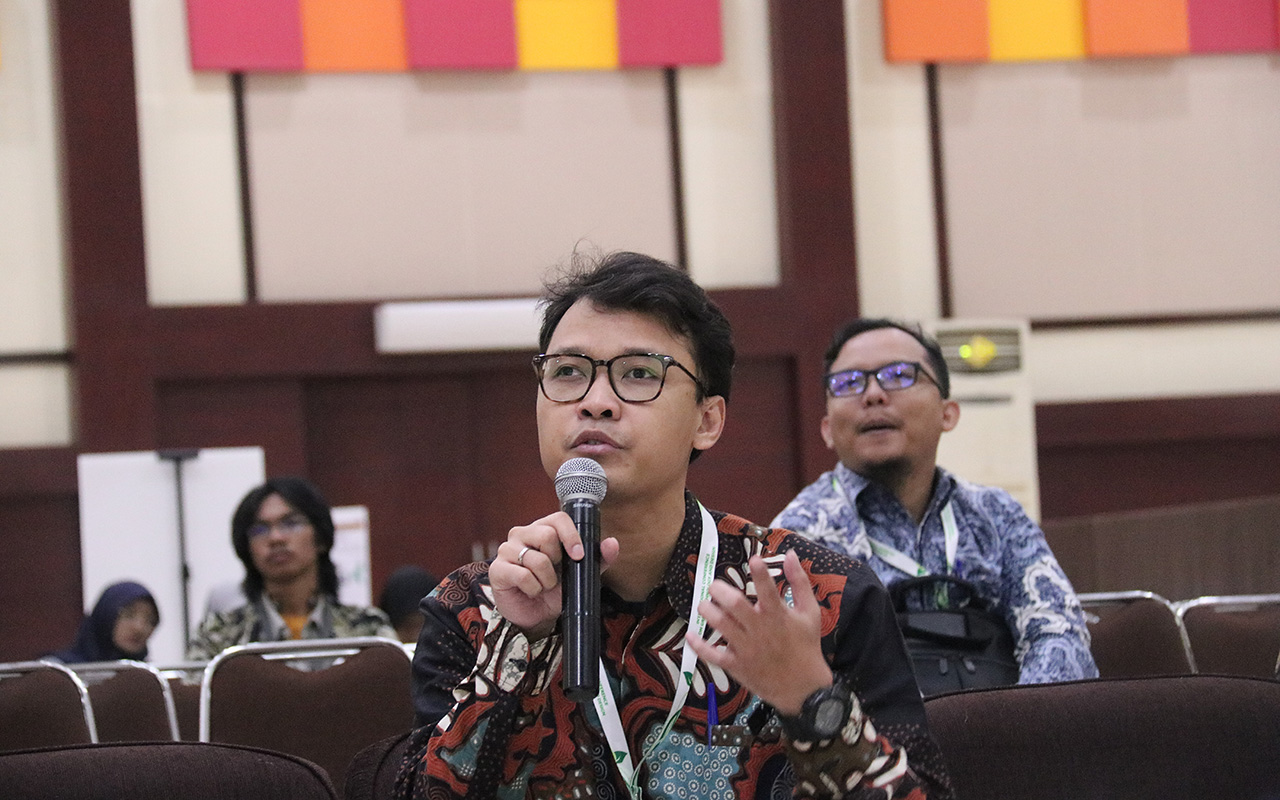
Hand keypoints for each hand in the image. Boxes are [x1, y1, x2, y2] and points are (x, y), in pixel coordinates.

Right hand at [489, 511, 619, 640]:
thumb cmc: (554, 590)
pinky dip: (534, 588)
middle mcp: (522, 534)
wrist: (534, 616)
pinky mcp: (498, 569)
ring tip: (543, 586)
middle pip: (547, 535)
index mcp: (543, 529)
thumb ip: (597, 559)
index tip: (578, 555)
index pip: (558, 518)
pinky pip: (523, 576)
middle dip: (557, 562)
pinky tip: (531, 591)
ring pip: (537, 559)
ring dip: (547, 580)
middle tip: (556, 575)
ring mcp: (507, 550)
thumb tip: (612, 543)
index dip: (571, 535)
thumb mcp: (580, 575)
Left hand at [684, 550, 832, 715]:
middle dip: (721, 590)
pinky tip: (690, 635)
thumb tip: (790, 553)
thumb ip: (799, 582)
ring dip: (708, 612)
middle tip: (715, 586)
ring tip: (704, 605)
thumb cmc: (806, 645)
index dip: (761, 574)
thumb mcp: (810, 612)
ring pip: (722, 626)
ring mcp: (747, 649)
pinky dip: (699, 645)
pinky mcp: (738, 666)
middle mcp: (761, 630)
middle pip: (735, 606)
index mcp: (779, 616)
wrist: (804, 688)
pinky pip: (713, 655)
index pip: (769, 590)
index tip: (753, 560)